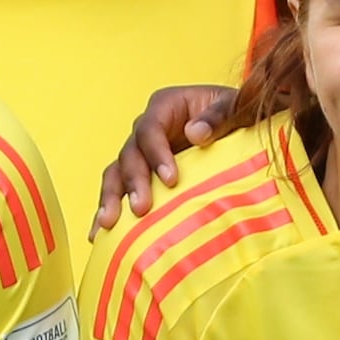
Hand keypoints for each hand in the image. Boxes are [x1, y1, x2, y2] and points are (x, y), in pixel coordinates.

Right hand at [93, 85, 239, 232]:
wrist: (238, 128)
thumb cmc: (236, 113)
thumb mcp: (234, 107)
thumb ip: (219, 115)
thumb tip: (196, 134)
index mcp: (166, 106)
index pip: (151, 129)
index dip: (156, 154)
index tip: (171, 180)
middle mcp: (147, 129)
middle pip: (130, 154)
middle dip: (133, 182)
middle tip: (141, 209)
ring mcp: (142, 154)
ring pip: (117, 173)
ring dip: (111, 198)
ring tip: (107, 224)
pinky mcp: (142, 176)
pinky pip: (120, 191)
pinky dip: (110, 210)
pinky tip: (101, 233)